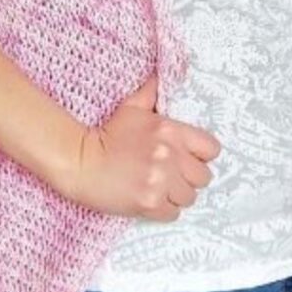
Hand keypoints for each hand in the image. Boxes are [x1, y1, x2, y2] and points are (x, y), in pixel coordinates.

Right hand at [66, 74, 220, 221]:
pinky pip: (174, 214)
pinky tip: (150, 199)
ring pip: (189, 197)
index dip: (202, 155)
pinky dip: (164, 210)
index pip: (211, 149)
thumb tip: (159, 77)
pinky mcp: (150, 202)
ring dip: (177, 195)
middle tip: (172, 176)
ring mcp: (160, 181)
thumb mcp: (130, 108)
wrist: (80, 162)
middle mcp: (170, 155)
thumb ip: (150, 93)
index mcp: (170, 131)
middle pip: (203, 177)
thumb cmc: (105, 135)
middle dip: (189, 178)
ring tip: (159, 187)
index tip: (189, 158)